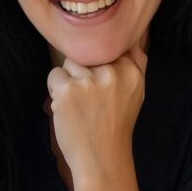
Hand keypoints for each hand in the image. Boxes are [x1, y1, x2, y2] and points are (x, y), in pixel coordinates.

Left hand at [47, 43, 146, 180]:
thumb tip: (135, 32)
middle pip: (87, 51)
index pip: (111, 43)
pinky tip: (68, 108)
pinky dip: (55, 91)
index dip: (100, 61)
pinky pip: (54, 75)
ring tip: (80, 104)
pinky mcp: (68, 91)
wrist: (102, 159)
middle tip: (92, 99)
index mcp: (132, 70)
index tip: (102, 82)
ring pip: (69, 62)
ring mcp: (90, 81)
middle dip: (84, 71)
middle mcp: (114, 72)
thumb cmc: (116, 125)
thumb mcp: (137, 91)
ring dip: (69, 81)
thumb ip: (135, 61)